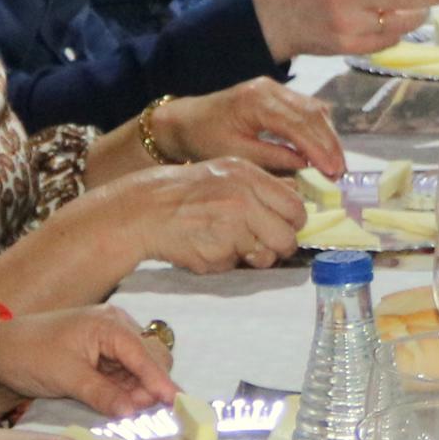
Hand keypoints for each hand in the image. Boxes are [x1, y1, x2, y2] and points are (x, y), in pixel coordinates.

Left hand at [0, 304, 175, 415]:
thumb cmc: (30, 356)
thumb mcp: (67, 377)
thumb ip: (103, 394)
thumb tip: (133, 412)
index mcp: (109, 324)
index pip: (144, 354)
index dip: (161, 381)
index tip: (177, 404)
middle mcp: (115, 327)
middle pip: (151, 358)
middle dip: (152, 386)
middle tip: (146, 414)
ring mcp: (110, 342)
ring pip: (140, 369)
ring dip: (140, 391)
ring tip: (133, 414)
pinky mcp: (102, 357)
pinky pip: (125, 375)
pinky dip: (127, 391)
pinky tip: (124, 406)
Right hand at [105, 160, 301, 272]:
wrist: (143, 211)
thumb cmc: (184, 194)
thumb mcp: (225, 174)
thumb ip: (259, 187)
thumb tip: (295, 200)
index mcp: (248, 176)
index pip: (295, 206)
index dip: (293, 223)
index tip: (286, 228)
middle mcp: (244, 198)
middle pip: (287, 236)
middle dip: (280, 247)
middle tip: (265, 247)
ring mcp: (232, 226)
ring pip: (266, 256)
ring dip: (253, 257)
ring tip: (229, 245)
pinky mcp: (218, 251)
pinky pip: (235, 266)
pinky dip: (224, 262)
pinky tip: (206, 247)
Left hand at [170, 75, 344, 176]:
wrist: (187, 120)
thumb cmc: (205, 139)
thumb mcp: (235, 154)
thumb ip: (272, 157)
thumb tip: (305, 165)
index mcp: (257, 102)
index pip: (298, 125)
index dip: (319, 149)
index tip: (333, 172)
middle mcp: (270, 89)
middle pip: (312, 114)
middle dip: (330, 144)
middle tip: (340, 172)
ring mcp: (276, 89)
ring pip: (314, 110)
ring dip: (328, 137)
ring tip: (336, 165)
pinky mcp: (278, 94)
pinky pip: (307, 108)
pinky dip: (320, 129)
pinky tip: (325, 150)